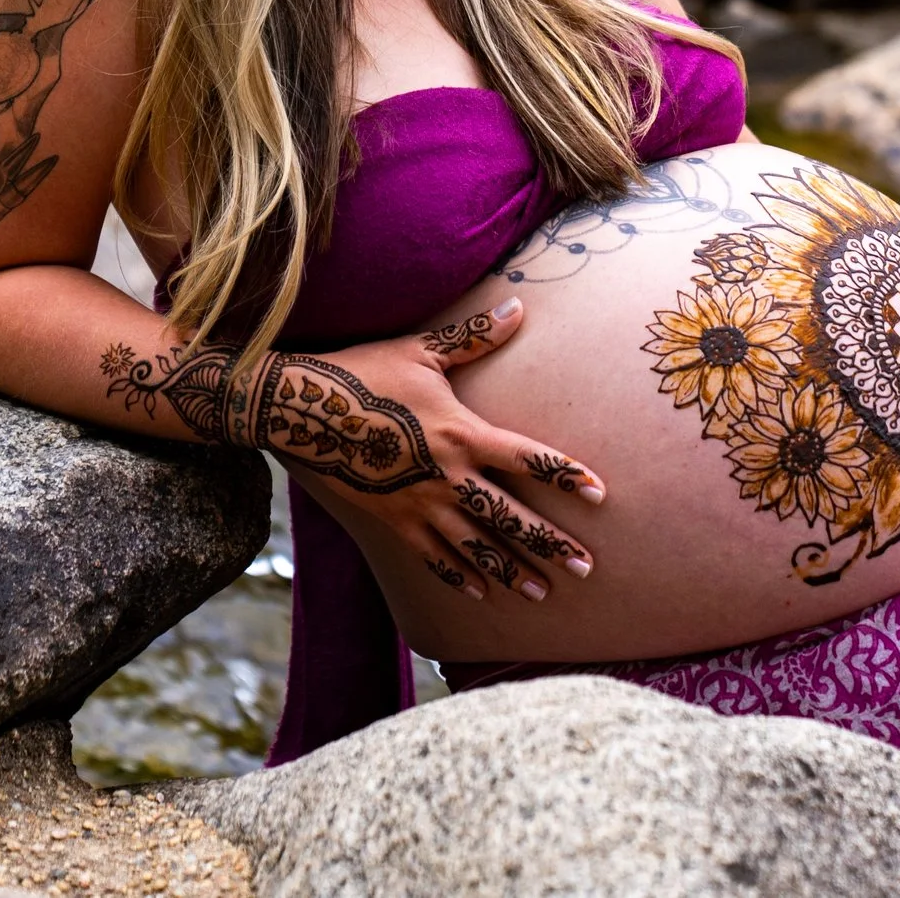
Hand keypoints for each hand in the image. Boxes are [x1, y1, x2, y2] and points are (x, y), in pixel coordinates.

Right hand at [239, 297, 605, 603]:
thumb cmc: (364, 372)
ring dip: (512, 570)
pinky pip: (433, 557)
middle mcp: (448, 476)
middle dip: (552, 543)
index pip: (528, 457)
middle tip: (587, 568)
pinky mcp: (393, 522)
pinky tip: (482, 592)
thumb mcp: (421, 350)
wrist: (299, 409)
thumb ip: (474, 336)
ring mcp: (420, 504)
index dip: (566, 474)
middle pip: (511, 516)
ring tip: (543, 592)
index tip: (600, 493)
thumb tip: (520, 307)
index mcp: (462, 433)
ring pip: (477, 547)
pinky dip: (460, 576)